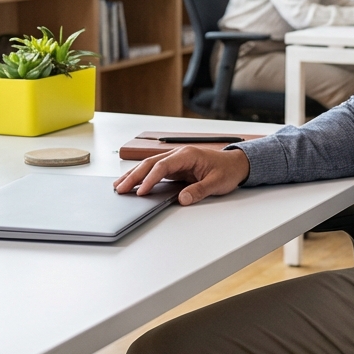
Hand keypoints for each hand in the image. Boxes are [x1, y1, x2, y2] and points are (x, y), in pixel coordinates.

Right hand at [113, 146, 250, 205]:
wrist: (236, 164)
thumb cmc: (227, 170)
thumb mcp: (217, 183)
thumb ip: (199, 190)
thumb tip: (183, 199)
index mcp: (188, 155)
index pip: (163, 166)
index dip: (151, 179)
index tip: (141, 191)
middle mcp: (178, 155)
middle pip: (151, 164)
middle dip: (134, 176)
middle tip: (120, 188)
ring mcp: (175, 161)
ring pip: (149, 166)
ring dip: (134, 175)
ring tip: (118, 186)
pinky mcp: (175, 168)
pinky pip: (155, 171)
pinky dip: (142, 177)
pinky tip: (133, 184)